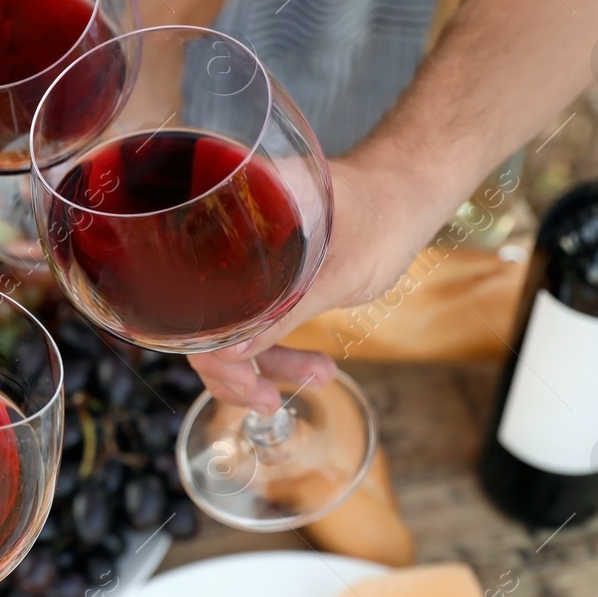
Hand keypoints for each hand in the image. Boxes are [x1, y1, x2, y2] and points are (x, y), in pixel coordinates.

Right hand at [190, 155, 440, 408]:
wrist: (406, 197)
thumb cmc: (381, 216)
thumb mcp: (337, 271)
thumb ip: (284, 310)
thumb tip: (230, 354)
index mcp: (228, 219)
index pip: (191, 294)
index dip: (208, 345)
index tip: (247, 379)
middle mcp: (225, 240)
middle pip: (205, 318)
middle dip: (236, 369)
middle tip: (269, 399)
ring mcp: (244, 262)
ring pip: (231, 328)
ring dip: (266, 365)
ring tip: (319, 377)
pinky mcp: (264, 278)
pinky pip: (254, 322)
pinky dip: (277, 350)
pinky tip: (313, 366)